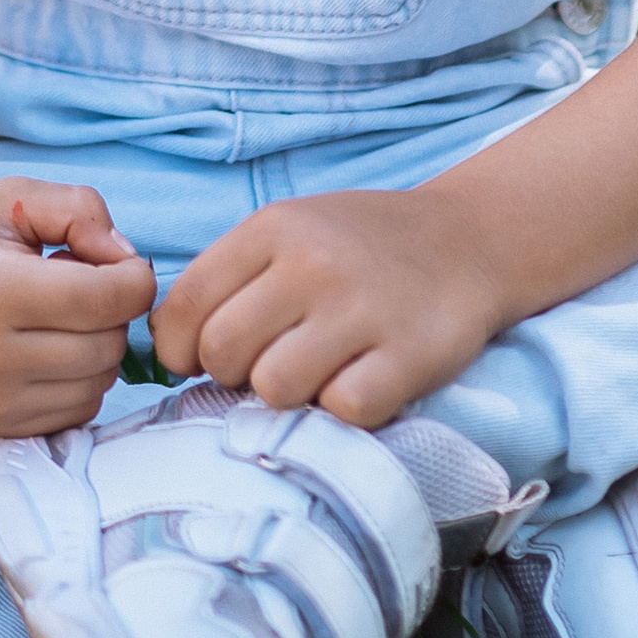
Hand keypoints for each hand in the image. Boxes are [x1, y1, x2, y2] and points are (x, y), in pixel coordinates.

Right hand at [0, 175, 153, 437]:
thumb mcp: (11, 197)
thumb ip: (82, 210)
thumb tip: (129, 263)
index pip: (110, 300)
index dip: (133, 274)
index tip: (109, 257)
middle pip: (109, 345)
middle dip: (112, 309)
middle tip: (75, 280)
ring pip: (98, 384)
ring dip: (97, 346)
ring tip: (56, 314)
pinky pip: (73, 414)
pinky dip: (79, 381)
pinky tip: (49, 347)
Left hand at [151, 184, 504, 429]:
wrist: (471, 240)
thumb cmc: (362, 246)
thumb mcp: (291, 231)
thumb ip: (230, 278)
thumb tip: (166, 350)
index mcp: (275, 227)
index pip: (186, 305)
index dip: (179, 348)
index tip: (199, 360)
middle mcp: (315, 262)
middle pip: (222, 352)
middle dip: (233, 373)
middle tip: (268, 364)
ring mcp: (364, 308)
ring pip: (274, 388)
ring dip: (289, 394)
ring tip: (317, 372)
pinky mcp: (410, 355)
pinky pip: (342, 410)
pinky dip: (345, 408)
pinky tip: (361, 380)